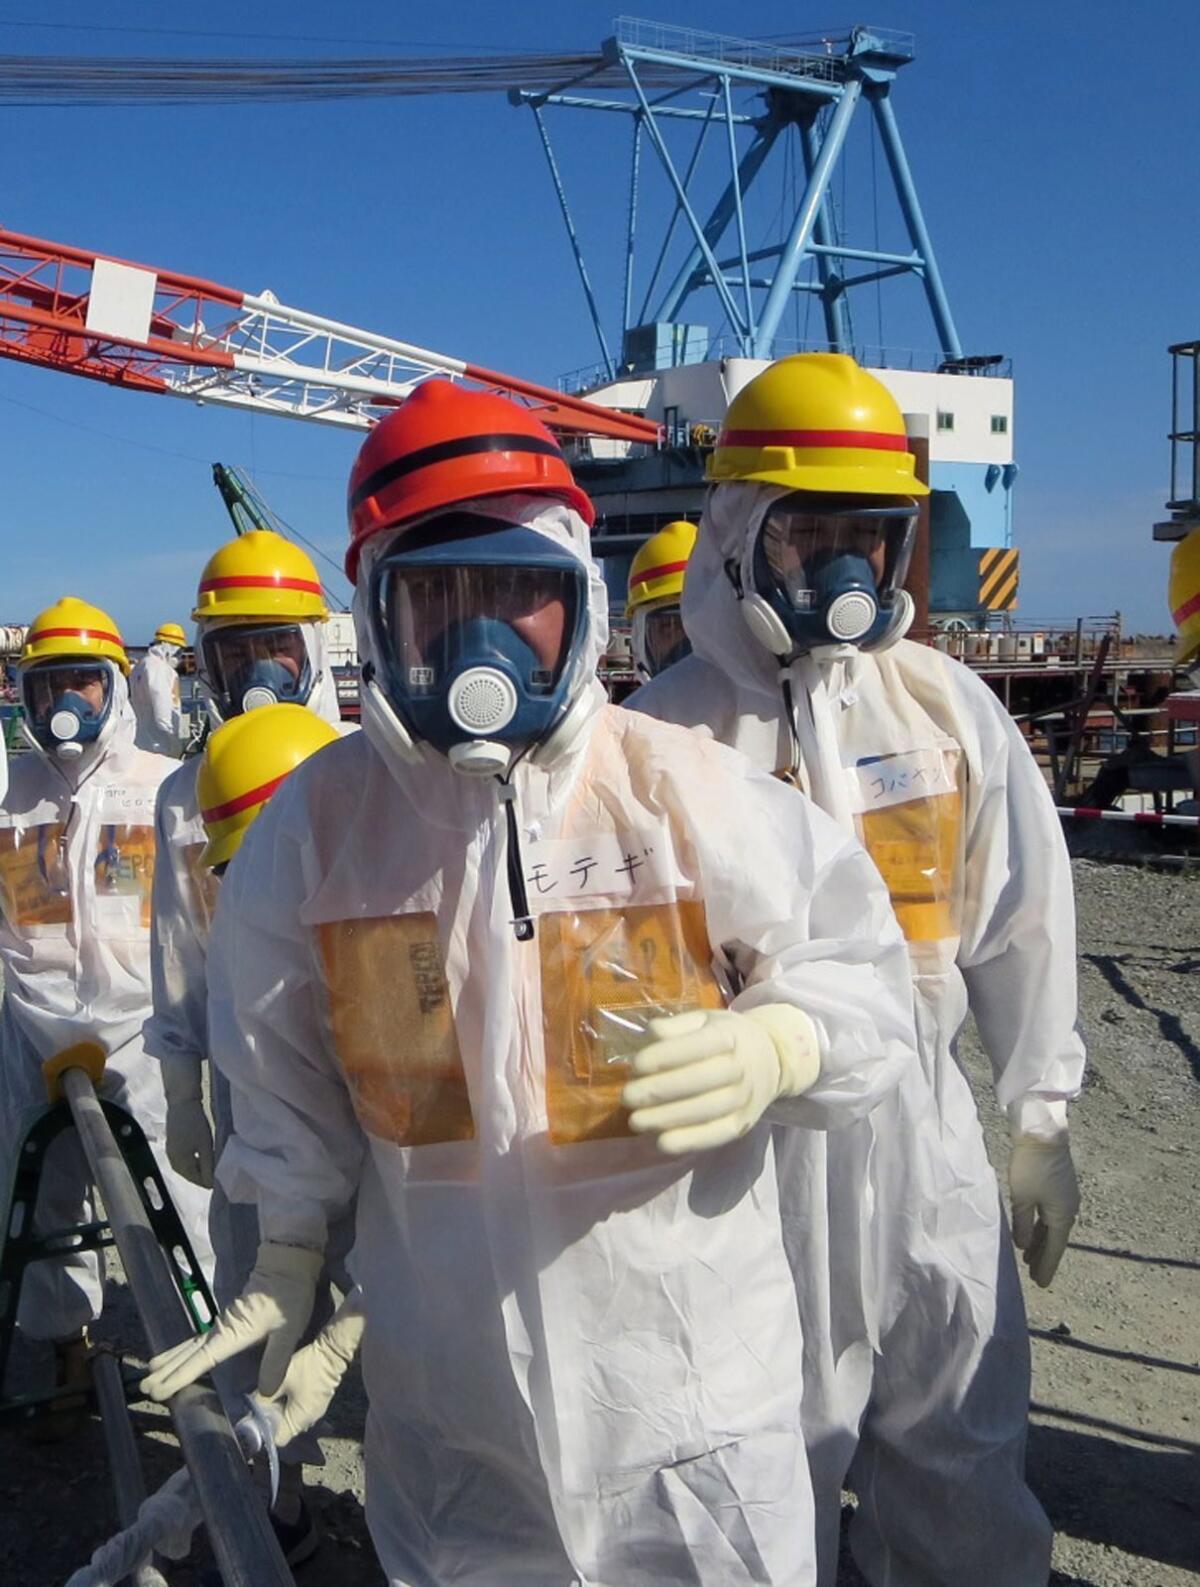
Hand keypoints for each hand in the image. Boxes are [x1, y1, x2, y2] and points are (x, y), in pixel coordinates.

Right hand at [141, 1241, 322, 1399]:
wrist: (288, 1260)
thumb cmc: (289, 1294)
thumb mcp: (289, 1329)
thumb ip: (276, 1360)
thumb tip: (266, 1393)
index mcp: (233, 1333)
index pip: (201, 1360)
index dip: (179, 1376)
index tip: (158, 1390)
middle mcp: (222, 1327)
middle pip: (189, 1352)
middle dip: (167, 1371)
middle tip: (144, 1387)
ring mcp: (223, 1321)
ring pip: (191, 1344)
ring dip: (171, 1359)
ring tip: (150, 1372)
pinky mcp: (229, 1317)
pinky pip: (199, 1338)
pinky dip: (185, 1349)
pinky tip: (182, 1354)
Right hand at [160, 1055, 214, 1188]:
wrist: (182, 1102)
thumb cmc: (195, 1123)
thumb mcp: (205, 1145)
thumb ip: (208, 1165)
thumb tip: (211, 1184)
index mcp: (180, 1164)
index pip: (197, 1181)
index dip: (211, 1182)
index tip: (225, 1178)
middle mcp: (172, 1162)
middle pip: (191, 1176)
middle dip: (205, 1176)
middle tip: (222, 1172)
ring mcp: (171, 1153)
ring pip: (188, 1168)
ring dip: (200, 1169)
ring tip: (215, 1165)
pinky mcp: (172, 1145)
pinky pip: (184, 1160)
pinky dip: (194, 1161)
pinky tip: (204, 1156)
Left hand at [256, 1289, 365, 1447]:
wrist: (332, 1352)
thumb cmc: (306, 1368)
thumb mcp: (279, 1381)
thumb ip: (262, 1399)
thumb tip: (248, 1412)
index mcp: (299, 1421)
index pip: (276, 1440)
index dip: (263, 1432)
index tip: (253, 1420)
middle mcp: (308, 1422)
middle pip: (283, 1430)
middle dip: (270, 1420)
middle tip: (259, 1404)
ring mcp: (315, 1413)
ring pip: (290, 1420)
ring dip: (279, 1411)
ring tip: (270, 1395)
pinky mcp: (317, 1403)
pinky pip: (298, 1411)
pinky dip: (288, 1405)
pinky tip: (284, 1391)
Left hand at [622, 1004, 819, 1154]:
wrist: (771, 1059)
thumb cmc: (726, 1037)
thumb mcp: (704, 1019)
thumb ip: (676, 1025)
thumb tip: (651, 1036)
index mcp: (729, 1035)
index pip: (694, 1047)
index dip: (663, 1057)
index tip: (636, 1066)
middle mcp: (740, 1067)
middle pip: (698, 1081)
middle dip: (658, 1091)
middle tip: (627, 1097)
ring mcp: (744, 1099)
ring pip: (705, 1111)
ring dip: (667, 1119)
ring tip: (635, 1121)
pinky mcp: (743, 1124)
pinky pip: (716, 1135)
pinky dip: (689, 1141)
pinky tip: (662, 1142)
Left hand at [1009, 1134, 1079, 1287]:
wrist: (1043, 1133)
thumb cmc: (1031, 1166)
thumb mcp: (1022, 1199)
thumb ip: (1022, 1225)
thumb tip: (1023, 1245)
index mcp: (1063, 1215)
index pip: (1054, 1248)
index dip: (1046, 1266)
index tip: (1041, 1284)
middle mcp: (1069, 1209)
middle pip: (1055, 1239)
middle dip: (1043, 1257)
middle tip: (1034, 1275)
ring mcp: (1065, 1196)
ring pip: (1052, 1226)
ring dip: (1041, 1242)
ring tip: (1028, 1257)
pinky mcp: (1058, 1186)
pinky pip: (1050, 1214)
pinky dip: (1040, 1226)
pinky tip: (1030, 1232)